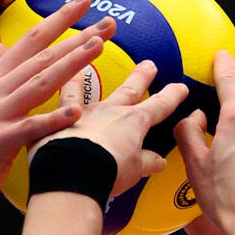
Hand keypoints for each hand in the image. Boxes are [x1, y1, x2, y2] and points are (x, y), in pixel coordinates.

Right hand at [0, 0, 115, 234]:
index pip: (30, 41)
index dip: (57, 18)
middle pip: (41, 56)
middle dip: (76, 35)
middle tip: (109, 20)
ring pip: (39, 83)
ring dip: (70, 64)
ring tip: (98, 48)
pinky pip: (29, 128)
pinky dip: (52, 120)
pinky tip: (76, 113)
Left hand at [30, 61, 189, 195]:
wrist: (72, 173)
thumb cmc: (108, 172)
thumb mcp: (135, 170)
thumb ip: (147, 162)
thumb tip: (159, 162)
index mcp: (134, 123)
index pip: (159, 106)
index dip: (172, 96)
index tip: (181, 87)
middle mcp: (111, 111)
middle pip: (130, 90)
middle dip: (142, 77)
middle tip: (149, 64)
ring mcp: (84, 112)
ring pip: (90, 88)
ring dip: (90, 73)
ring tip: (88, 60)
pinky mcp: (58, 119)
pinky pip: (59, 99)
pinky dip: (60, 88)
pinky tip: (54, 78)